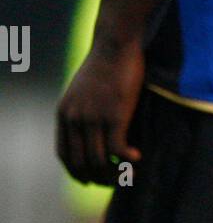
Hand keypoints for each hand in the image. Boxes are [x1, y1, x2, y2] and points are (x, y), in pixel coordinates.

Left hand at [56, 41, 144, 184]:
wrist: (115, 42)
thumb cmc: (105, 61)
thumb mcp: (83, 88)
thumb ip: (82, 108)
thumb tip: (91, 127)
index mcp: (64, 113)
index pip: (64, 154)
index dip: (76, 172)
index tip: (89, 179)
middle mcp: (74, 119)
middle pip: (80, 163)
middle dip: (96, 178)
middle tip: (113, 181)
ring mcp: (93, 118)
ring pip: (99, 161)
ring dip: (114, 173)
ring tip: (128, 173)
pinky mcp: (114, 116)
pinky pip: (117, 150)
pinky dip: (126, 160)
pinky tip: (137, 158)